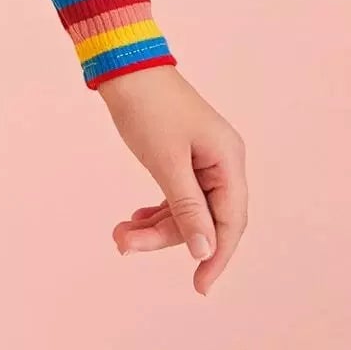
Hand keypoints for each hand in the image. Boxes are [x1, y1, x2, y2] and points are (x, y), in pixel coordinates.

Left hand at [93, 64, 246, 295]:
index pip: (230, 222)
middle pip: (204, 218)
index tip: (199, 286)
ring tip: (120, 235)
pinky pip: (176, 194)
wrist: (123, 63)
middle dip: (166, 236)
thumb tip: (205, 251)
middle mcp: (221, 161)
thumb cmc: (148, 107)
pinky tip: (133, 220)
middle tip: (125, 244)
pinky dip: (156, 209)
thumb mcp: (167, 162)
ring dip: (154, 225)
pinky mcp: (182, 156)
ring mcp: (202, 158)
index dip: (217, 257)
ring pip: (185, 209)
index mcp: (228, 160)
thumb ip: (188, 209)